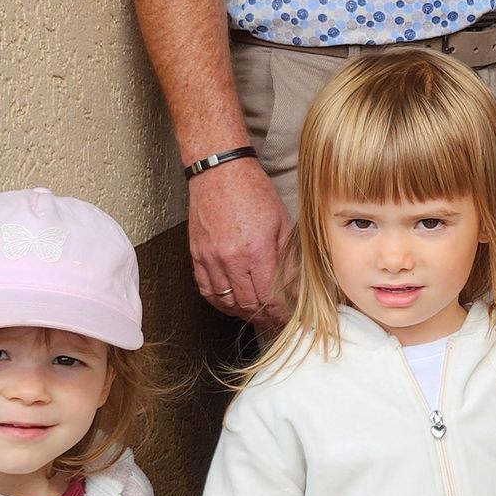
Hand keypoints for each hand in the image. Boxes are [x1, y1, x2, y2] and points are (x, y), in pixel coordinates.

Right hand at [188, 156, 289, 327]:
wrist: (219, 172)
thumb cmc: (253, 192)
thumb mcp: (283, 222)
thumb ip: (290, 258)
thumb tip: (298, 287)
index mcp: (256, 250)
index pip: (270, 296)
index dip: (281, 314)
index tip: (289, 320)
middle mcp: (230, 258)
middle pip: (249, 304)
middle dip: (266, 318)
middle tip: (277, 323)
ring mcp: (210, 258)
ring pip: (227, 301)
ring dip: (244, 313)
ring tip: (258, 316)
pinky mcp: (196, 255)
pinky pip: (207, 290)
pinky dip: (221, 303)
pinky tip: (233, 304)